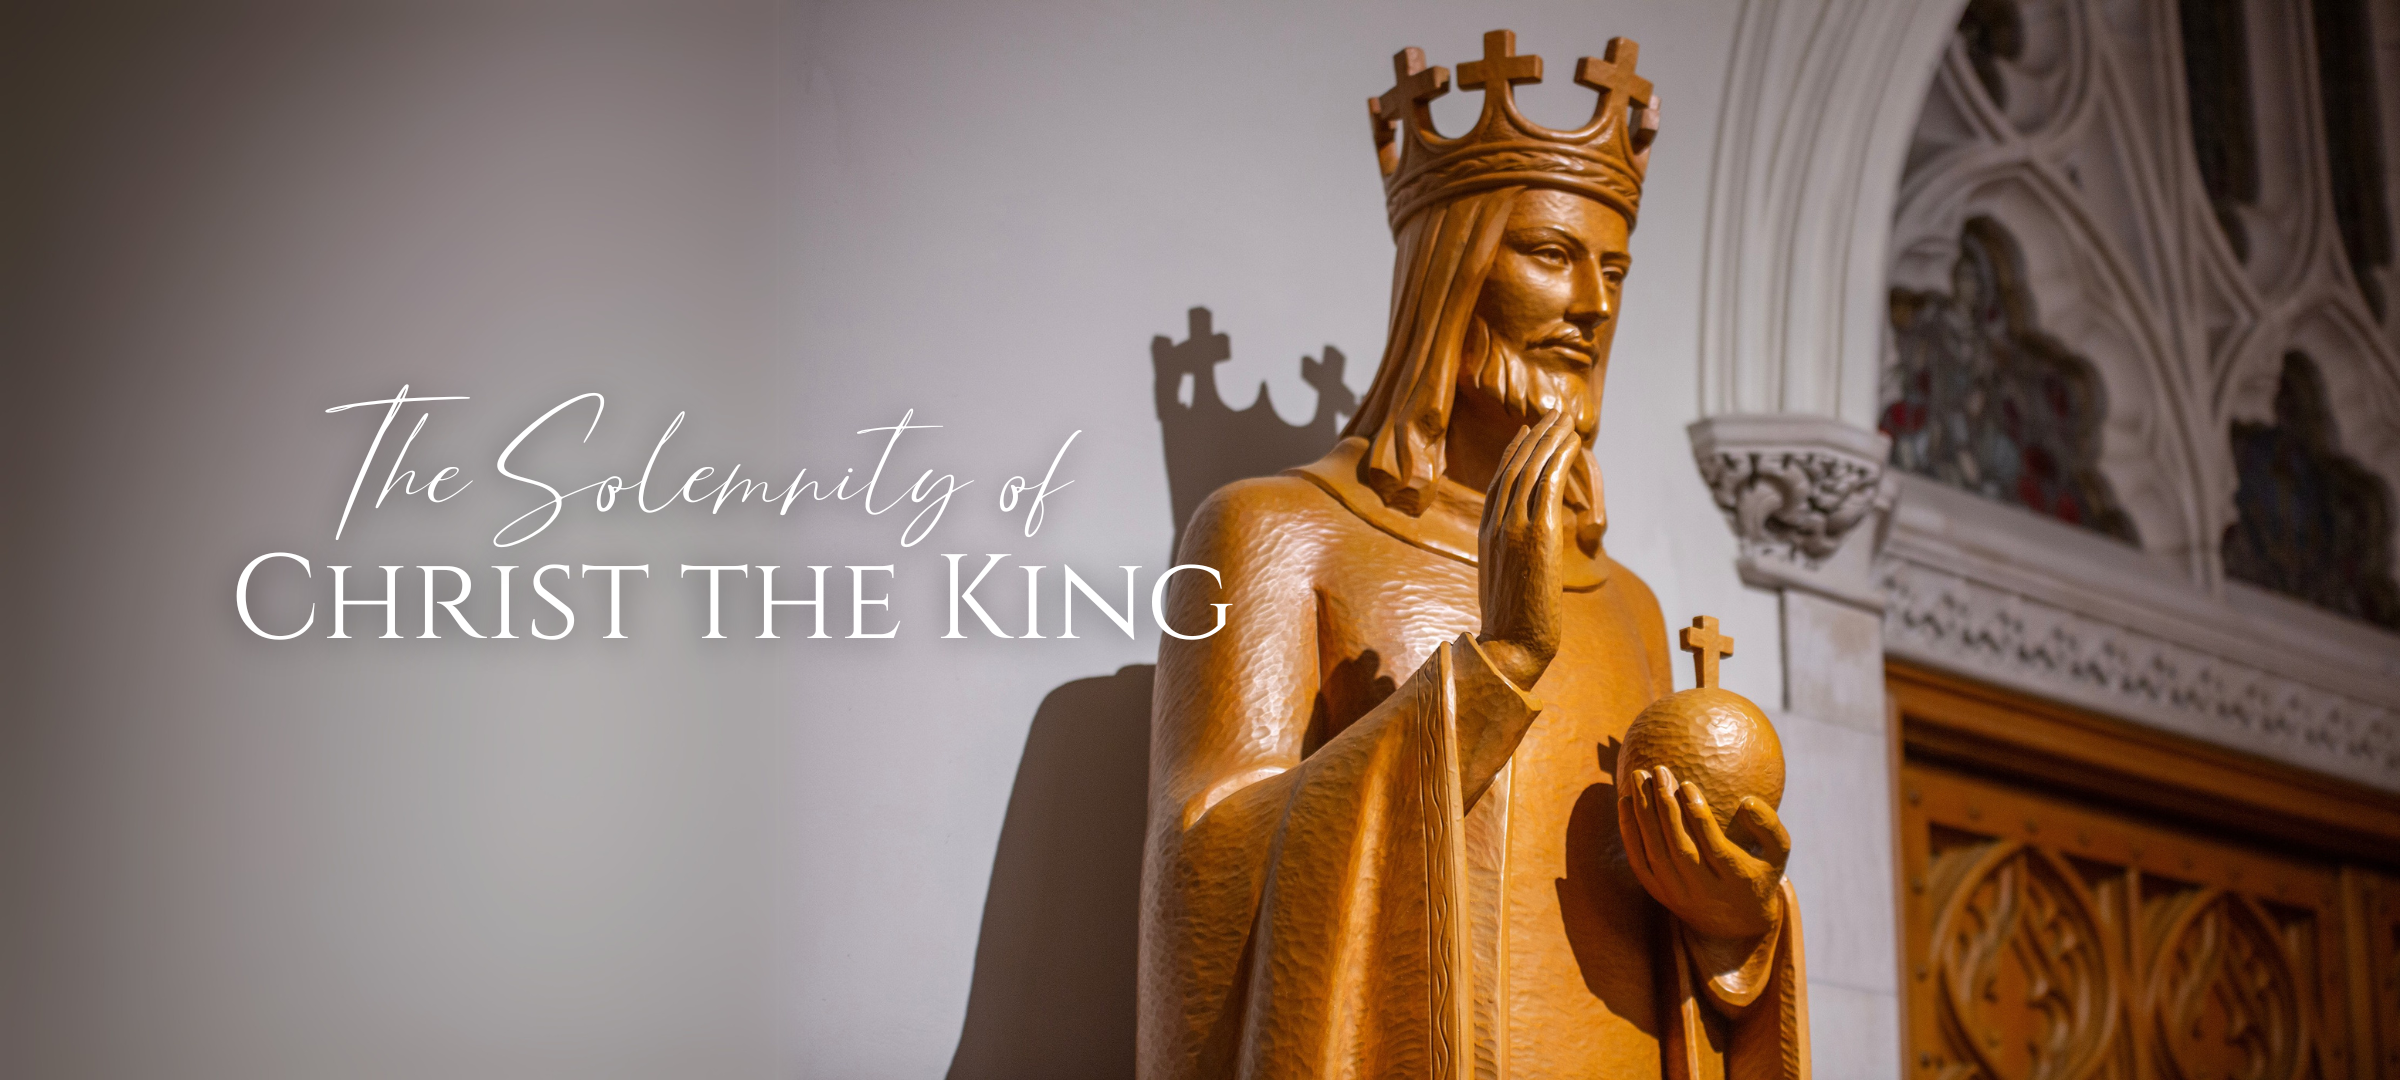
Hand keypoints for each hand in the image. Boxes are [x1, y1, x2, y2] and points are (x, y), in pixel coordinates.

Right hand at [1475, 410, 1577, 689]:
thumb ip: (1514, 558)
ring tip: (1567, 419)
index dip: (1513, 452)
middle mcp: (1495, 524)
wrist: (1510, 647)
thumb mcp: (1508, 583)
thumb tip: (1529, 553)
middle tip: (1554, 413)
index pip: (1499, 481)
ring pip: (1531, 468)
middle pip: (1514, 466)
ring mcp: (1512, 527)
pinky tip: (1574, 443)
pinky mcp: (1536, 534)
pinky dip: (1560, 458)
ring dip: (1550, 438)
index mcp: (1485, 534)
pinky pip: (1548, 484)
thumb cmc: (1512, 627)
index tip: (1527, 431)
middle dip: (1535, 436)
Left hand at [1617, 766, 1789, 940]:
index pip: (1712, 846)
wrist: (1735, 924)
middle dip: (1666, 807)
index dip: (1698, 815)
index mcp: (1736, 880)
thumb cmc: (1758, 873)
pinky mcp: (1659, 893)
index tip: (1687, 782)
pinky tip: (1625, 801)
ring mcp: (1678, 894)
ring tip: (1638, 777)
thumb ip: (1769, 826)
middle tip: (1658, 771)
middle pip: (1679, 849)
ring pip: (1655, 853)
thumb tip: (1747, 802)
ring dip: (1644, 814)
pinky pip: (1639, 862)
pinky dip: (1629, 832)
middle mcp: (1704, 891)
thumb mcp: (1777, 853)